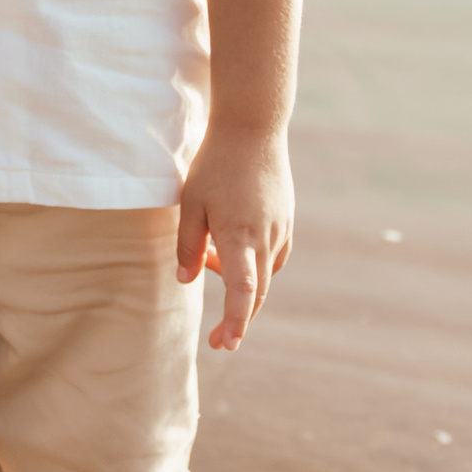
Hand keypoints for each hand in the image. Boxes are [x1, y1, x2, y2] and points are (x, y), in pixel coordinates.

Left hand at [175, 122, 293, 351]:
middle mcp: (266, 237)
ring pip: (264, 274)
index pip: (243, 291)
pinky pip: (272, 256)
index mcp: (239, 235)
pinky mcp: (286, 220)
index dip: (237, 321)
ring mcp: (280, 229)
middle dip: (239, 320)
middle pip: (257, 292)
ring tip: (209, 261)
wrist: (254, 128)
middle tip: (219, 341)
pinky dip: (253, 264)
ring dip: (241, 284)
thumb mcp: (191, 203)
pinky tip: (231, 247)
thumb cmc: (216, 164)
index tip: (228, 344)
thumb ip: (188, 244)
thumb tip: (185, 279)